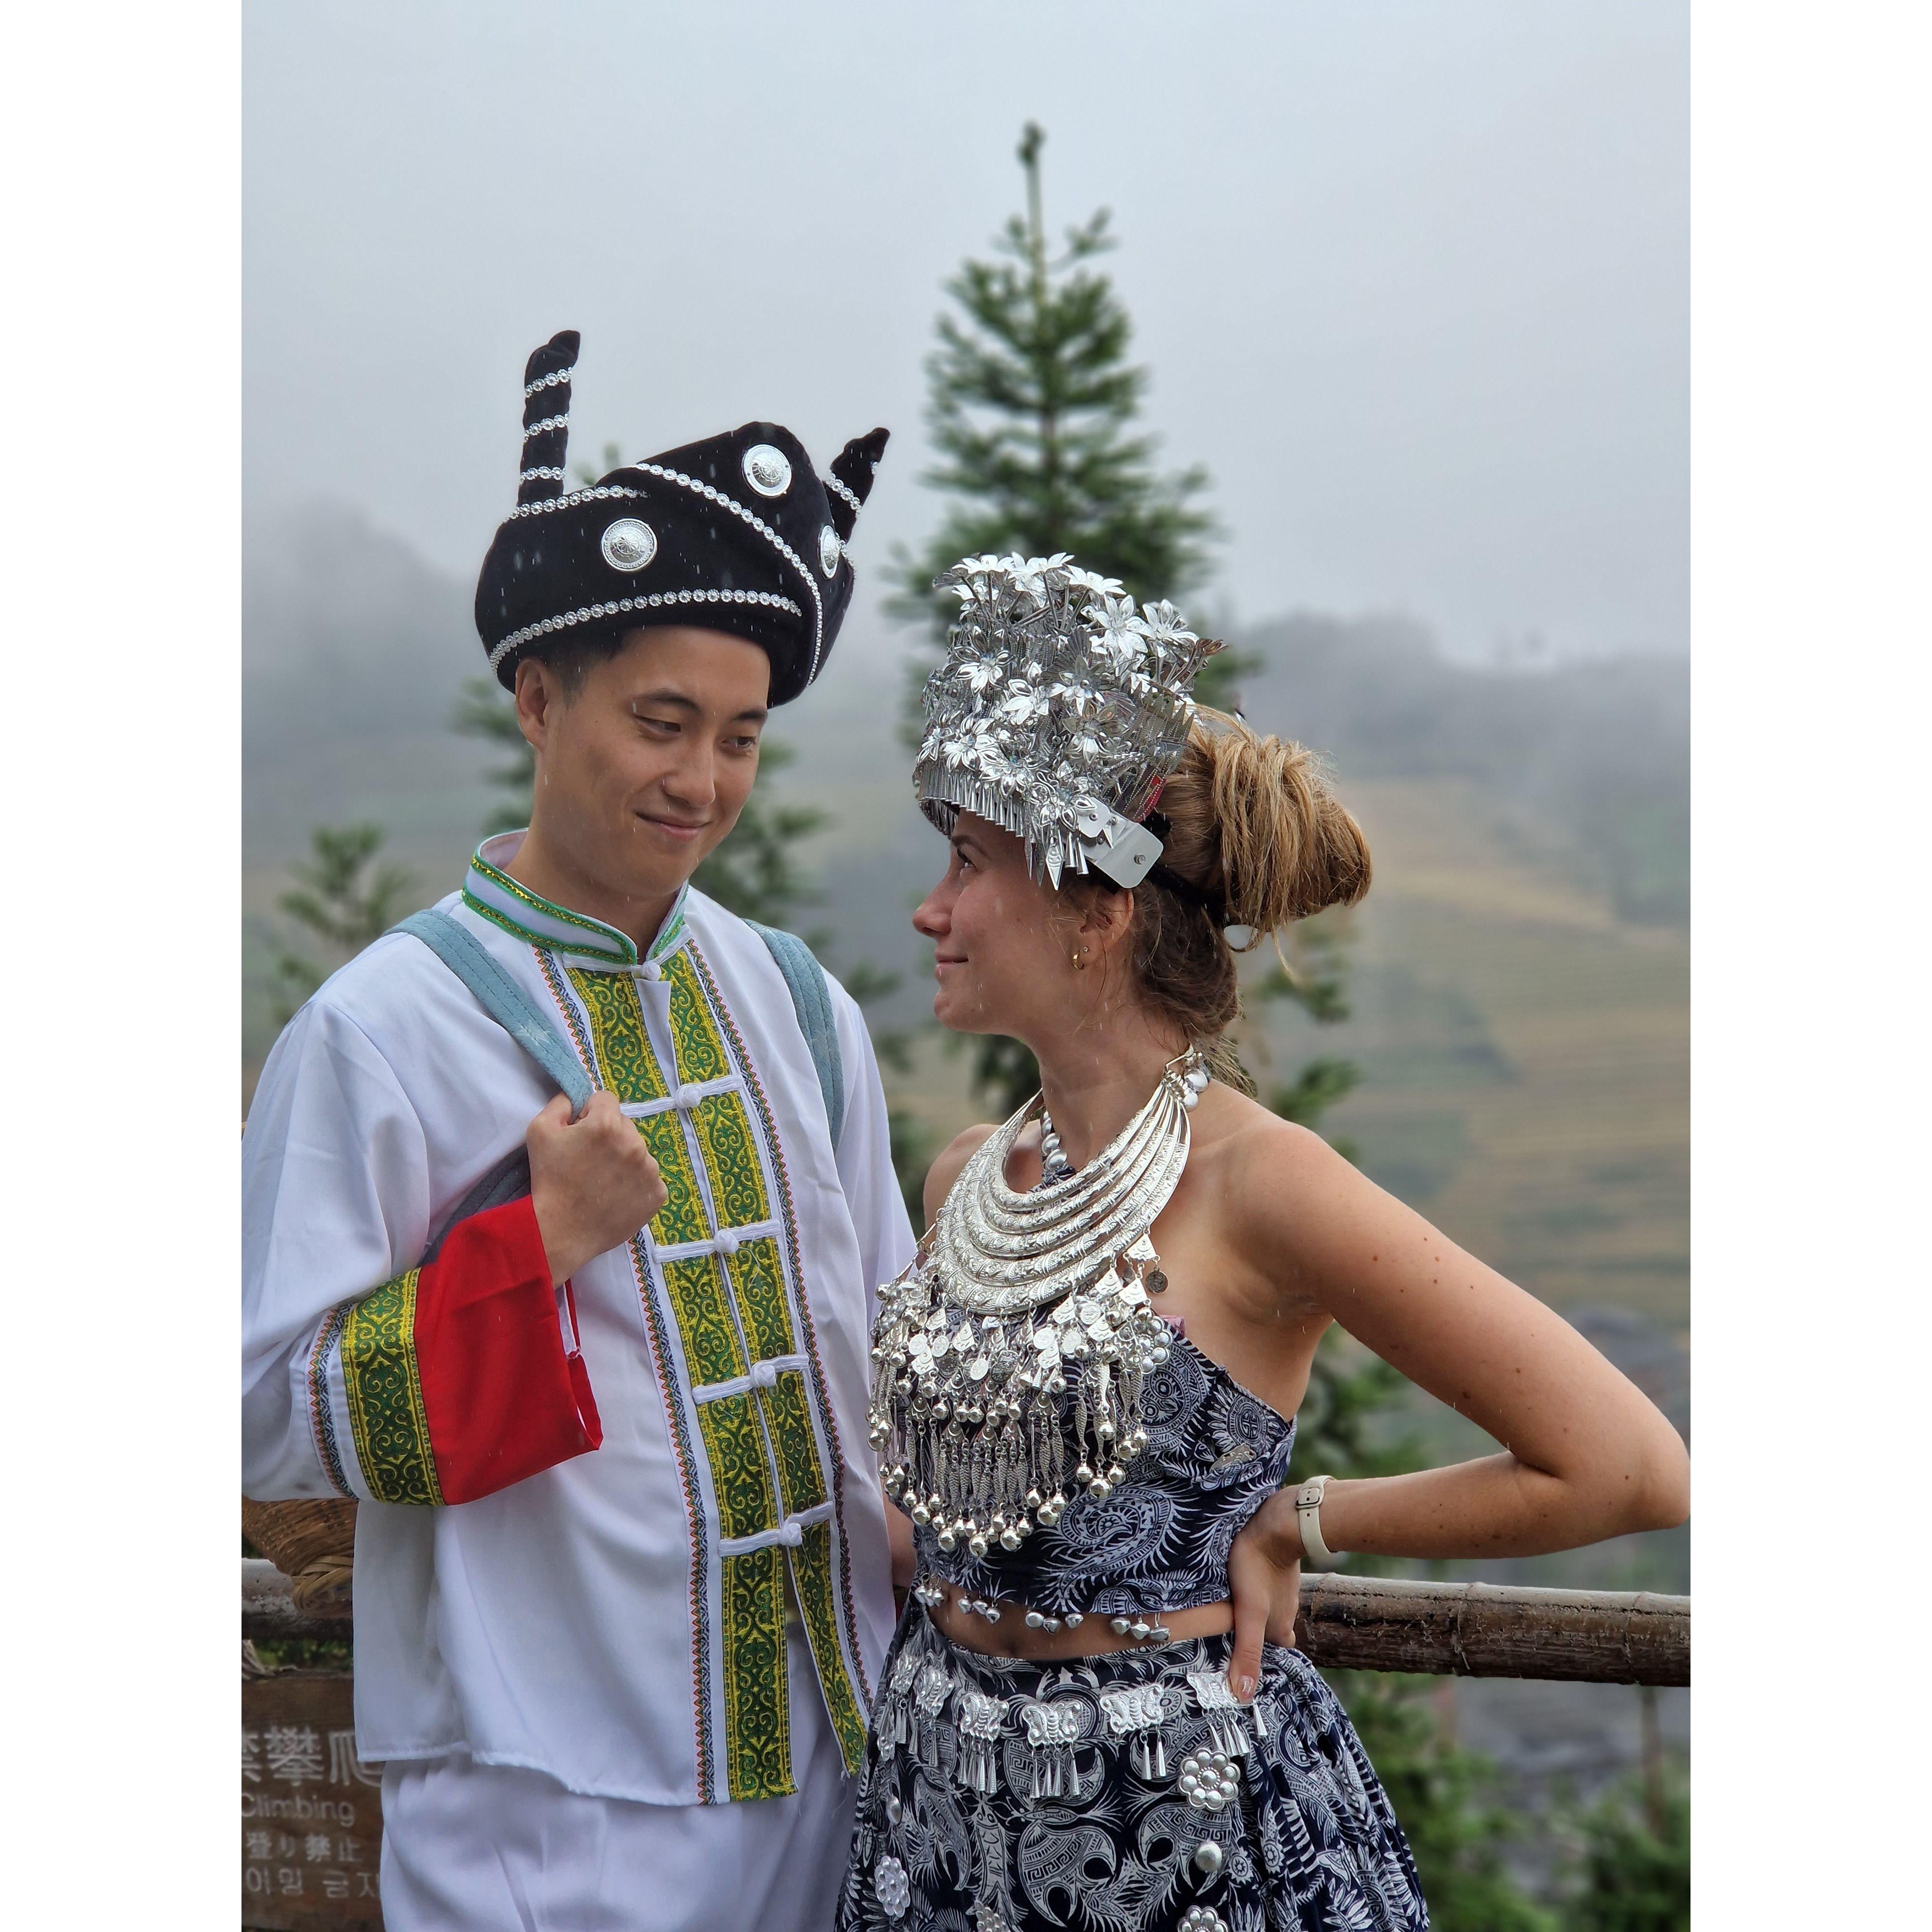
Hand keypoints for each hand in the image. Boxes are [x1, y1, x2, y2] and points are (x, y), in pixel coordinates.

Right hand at [527, 1091, 667, 1286]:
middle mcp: (635, 1143)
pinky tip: (616, 1195)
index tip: (580, 1133)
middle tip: (589, 1160)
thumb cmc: (548, 1180)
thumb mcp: (539, 1130)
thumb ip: (560, 1103)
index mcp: (607, 1124)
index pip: (606, 1100)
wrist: (560, 1231)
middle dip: (609, 1136)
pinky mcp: (657, 1194)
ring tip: (602, 1181)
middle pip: (624, 1126)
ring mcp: (650, 1170)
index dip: (589, 1114)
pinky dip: (635, 1184)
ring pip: (638, 1152)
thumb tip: (577, 1097)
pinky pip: (648, 1179)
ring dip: (624, 1160)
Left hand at [1225, 1486, 1305, 1702]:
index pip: (1273, 1652)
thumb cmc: (1258, 1568)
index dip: (1259, 1657)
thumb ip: (1247, 1653)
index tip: (1240, 1659)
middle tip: (1228, 1634)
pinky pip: (1266, 1587)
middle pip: (1269, 1631)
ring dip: (1253, 1611)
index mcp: (1281, 1628)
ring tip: (1228, 1611)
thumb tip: (1243, 1696)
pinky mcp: (1276, 1568)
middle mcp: (1287, 1611)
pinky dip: (1255, 1591)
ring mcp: (1284, 1589)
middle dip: (1253, 1635)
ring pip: (1268, 1608)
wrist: (1277, 1523)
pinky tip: (1239, 1585)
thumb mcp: (1248, 1614)